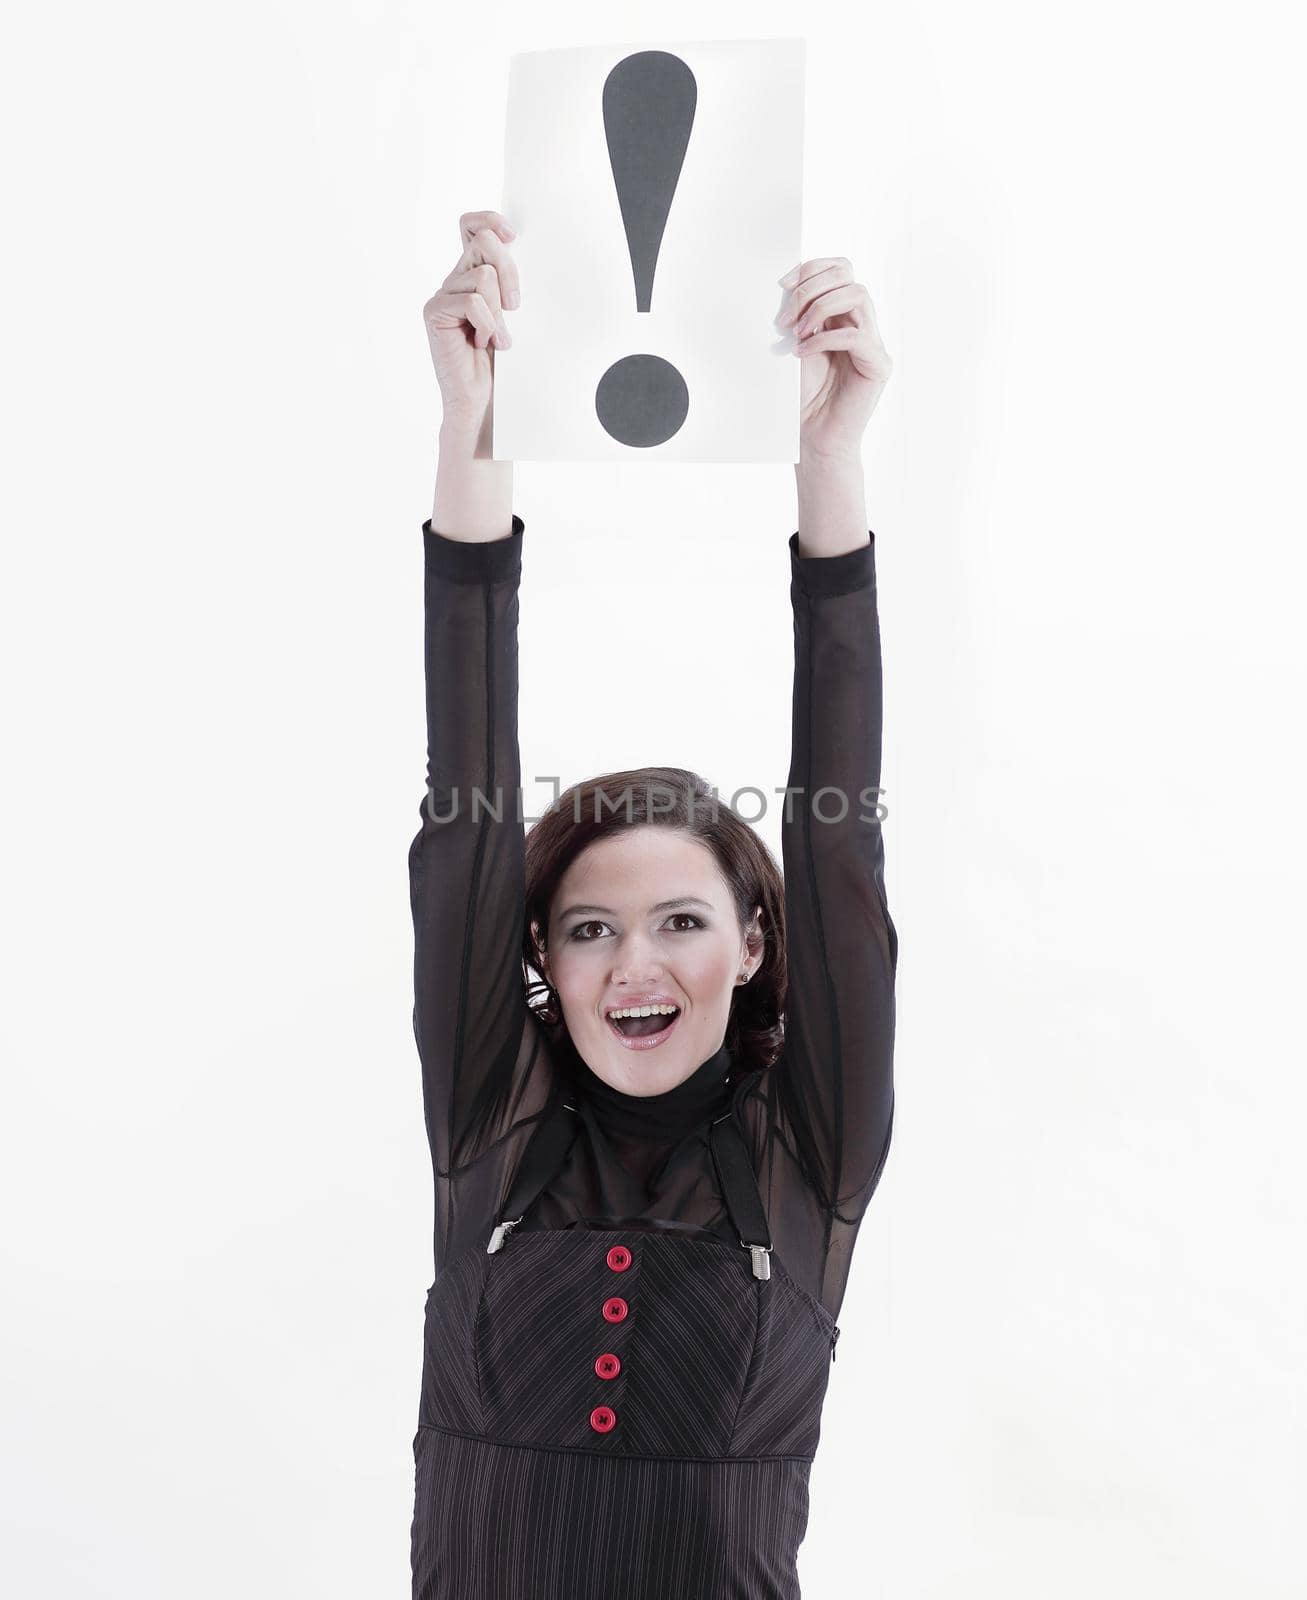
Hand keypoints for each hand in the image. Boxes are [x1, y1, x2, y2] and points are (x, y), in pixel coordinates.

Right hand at [423, 210, 520, 439]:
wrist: (481, 402)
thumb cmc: (500, 364)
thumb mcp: (511, 316)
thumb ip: (508, 284)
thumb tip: (519, 251)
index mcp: (472, 276)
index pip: (471, 227)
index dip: (489, 220)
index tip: (512, 235)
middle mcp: (454, 280)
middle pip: (483, 242)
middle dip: (510, 271)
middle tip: (515, 306)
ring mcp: (442, 295)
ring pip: (483, 276)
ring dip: (499, 312)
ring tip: (497, 338)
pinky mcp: (434, 312)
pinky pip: (472, 302)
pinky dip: (488, 325)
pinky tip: (485, 344)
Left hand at [776, 257, 892, 459]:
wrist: (812, 438)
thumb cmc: (800, 397)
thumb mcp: (793, 345)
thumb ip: (797, 314)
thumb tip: (785, 283)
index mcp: (842, 315)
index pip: (839, 268)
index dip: (811, 268)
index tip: (782, 285)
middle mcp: (862, 323)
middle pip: (848, 274)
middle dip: (811, 287)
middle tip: (784, 318)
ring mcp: (874, 343)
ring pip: (857, 295)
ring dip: (820, 307)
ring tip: (796, 332)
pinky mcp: (879, 365)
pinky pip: (857, 336)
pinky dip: (825, 339)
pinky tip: (802, 352)